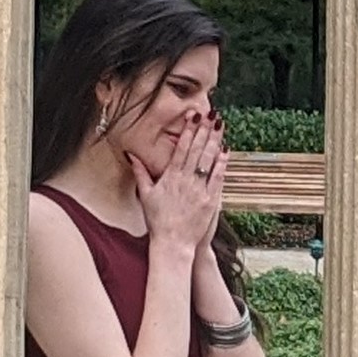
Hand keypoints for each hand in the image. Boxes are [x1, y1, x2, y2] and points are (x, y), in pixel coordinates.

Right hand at [135, 116, 225, 251]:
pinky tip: (226, 150)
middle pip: (197, 150)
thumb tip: (131, 155)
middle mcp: (185, 180)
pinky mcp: (211, 201)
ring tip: (221, 125)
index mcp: (170, 177)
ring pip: (208, 160)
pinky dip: (222, 163)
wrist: (172, 243)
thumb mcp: (145, 195)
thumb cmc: (158, 220)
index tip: (193, 116)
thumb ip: (140, 173)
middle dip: (204, 130)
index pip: (181, 148)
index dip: (188, 131)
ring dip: (215, 141)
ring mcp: (199, 190)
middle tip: (211, 113)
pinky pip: (217, 178)